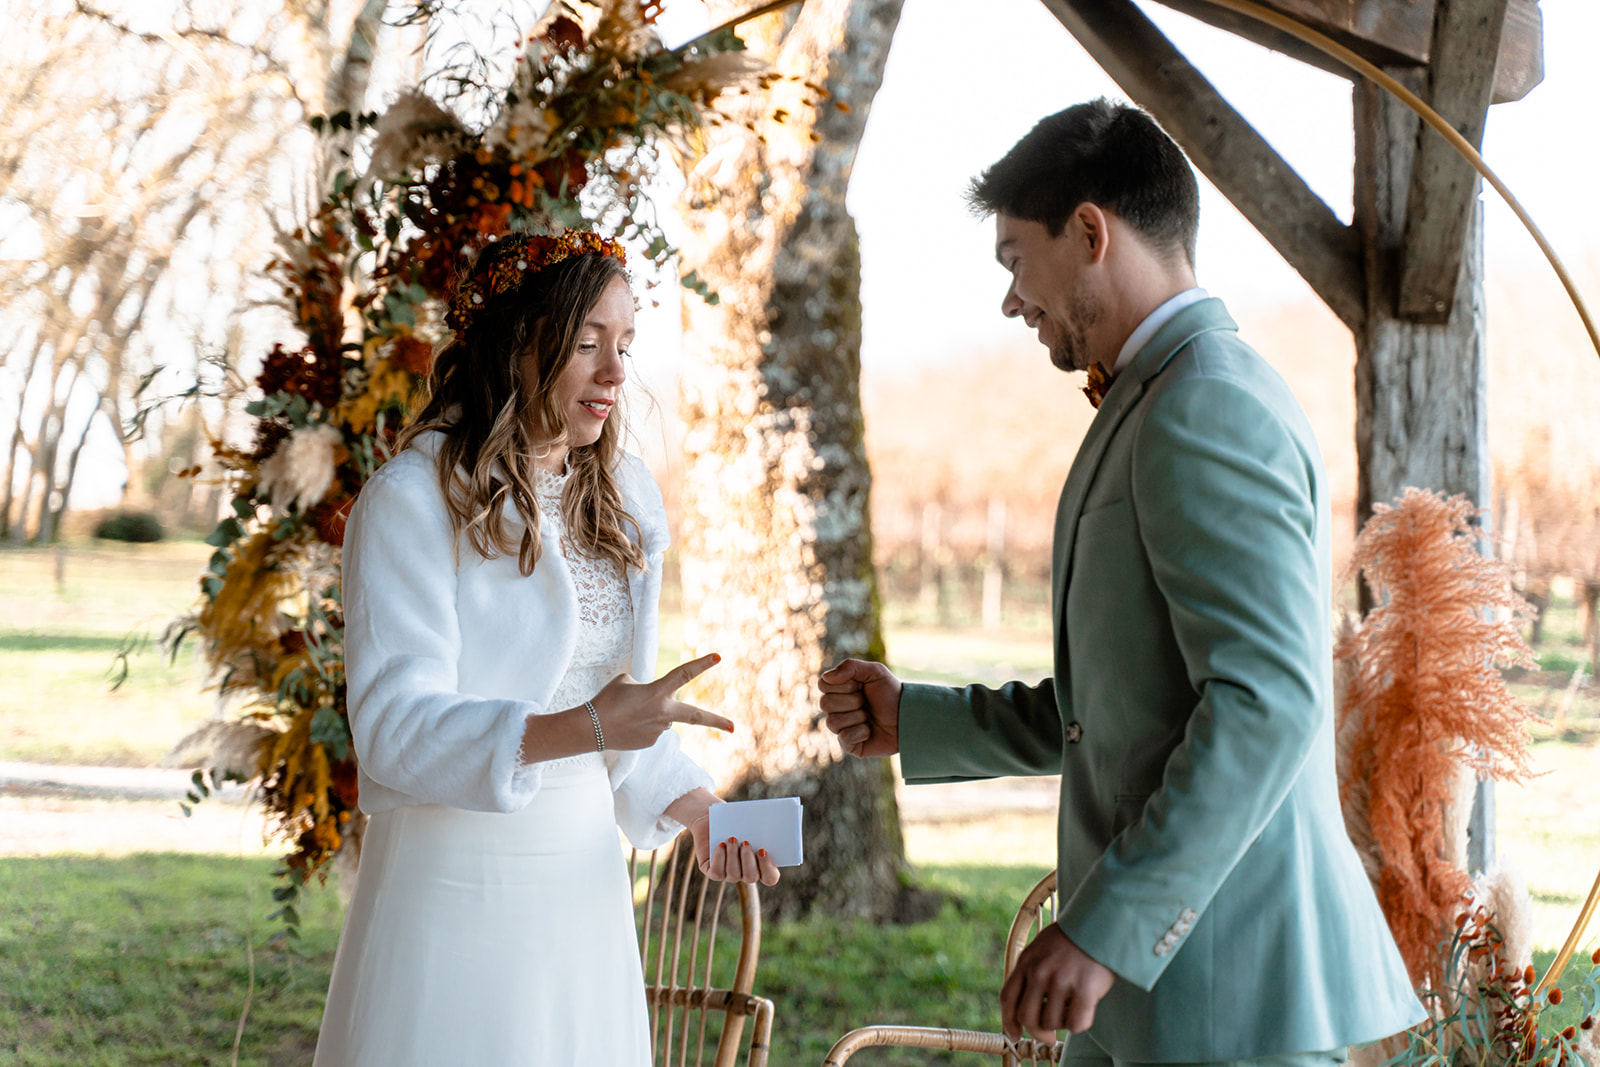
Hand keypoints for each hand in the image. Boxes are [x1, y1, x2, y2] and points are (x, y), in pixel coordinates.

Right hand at [590, 653, 733, 750]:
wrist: (591, 728)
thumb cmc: (607, 700)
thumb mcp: (626, 681)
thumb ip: (647, 686)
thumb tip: (655, 700)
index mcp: (657, 692)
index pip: (684, 674)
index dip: (702, 664)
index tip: (719, 656)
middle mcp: (663, 713)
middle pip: (695, 716)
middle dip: (716, 722)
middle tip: (734, 728)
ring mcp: (658, 731)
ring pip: (663, 718)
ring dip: (650, 714)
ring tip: (628, 714)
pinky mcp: (650, 743)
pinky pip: (652, 730)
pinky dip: (642, 725)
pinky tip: (627, 726)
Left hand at [690, 811, 780, 885]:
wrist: (711, 821)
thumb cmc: (735, 821)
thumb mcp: (748, 822)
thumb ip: (759, 826)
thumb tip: (767, 822)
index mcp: (760, 864)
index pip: (770, 877)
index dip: (768, 867)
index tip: (763, 850)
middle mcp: (745, 873)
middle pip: (751, 877)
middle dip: (748, 859)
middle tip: (745, 842)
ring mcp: (729, 874)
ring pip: (734, 875)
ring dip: (733, 855)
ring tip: (732, 838)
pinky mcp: (714, 872)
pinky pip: (717, 873)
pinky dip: (720, 858)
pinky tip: (721, 844)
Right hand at [818, 658, 901, 757]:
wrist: (907, 717)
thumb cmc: (891, 693)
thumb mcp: (875, 672)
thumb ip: (850, 666)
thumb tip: (827, 677)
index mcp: (840, 690)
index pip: (823, 685)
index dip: (843, 685)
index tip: (861, 686)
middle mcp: (837, 709)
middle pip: (825, 703)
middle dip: (852, 701)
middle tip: (867, 702)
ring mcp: (841, 727)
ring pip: (833, 721)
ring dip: (857, 717)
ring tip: (869, 717)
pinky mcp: (849, 745)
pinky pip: (844, 737)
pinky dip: (862, 732)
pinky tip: (870, 731)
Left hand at [1000, 923, 1115, 1042]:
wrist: (1103, 923)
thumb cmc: (1074, 939)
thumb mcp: (1042, 947)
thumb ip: (1031, 972)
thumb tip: (1026, 1011)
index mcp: (1027, 960)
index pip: (1008, 998)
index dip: (1008, 1022)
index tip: (1015, 1035)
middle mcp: (1040, 971)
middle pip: (1026, 1017)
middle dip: (1037, 1031)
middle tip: (1049, 1036)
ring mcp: (1061, 980)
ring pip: (1051, 1023)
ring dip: (1061, 1022)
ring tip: (1072, 1007)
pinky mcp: (1084, 990)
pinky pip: (1075, 1024)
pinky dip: (1079, 1024)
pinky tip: (1085, 1011)